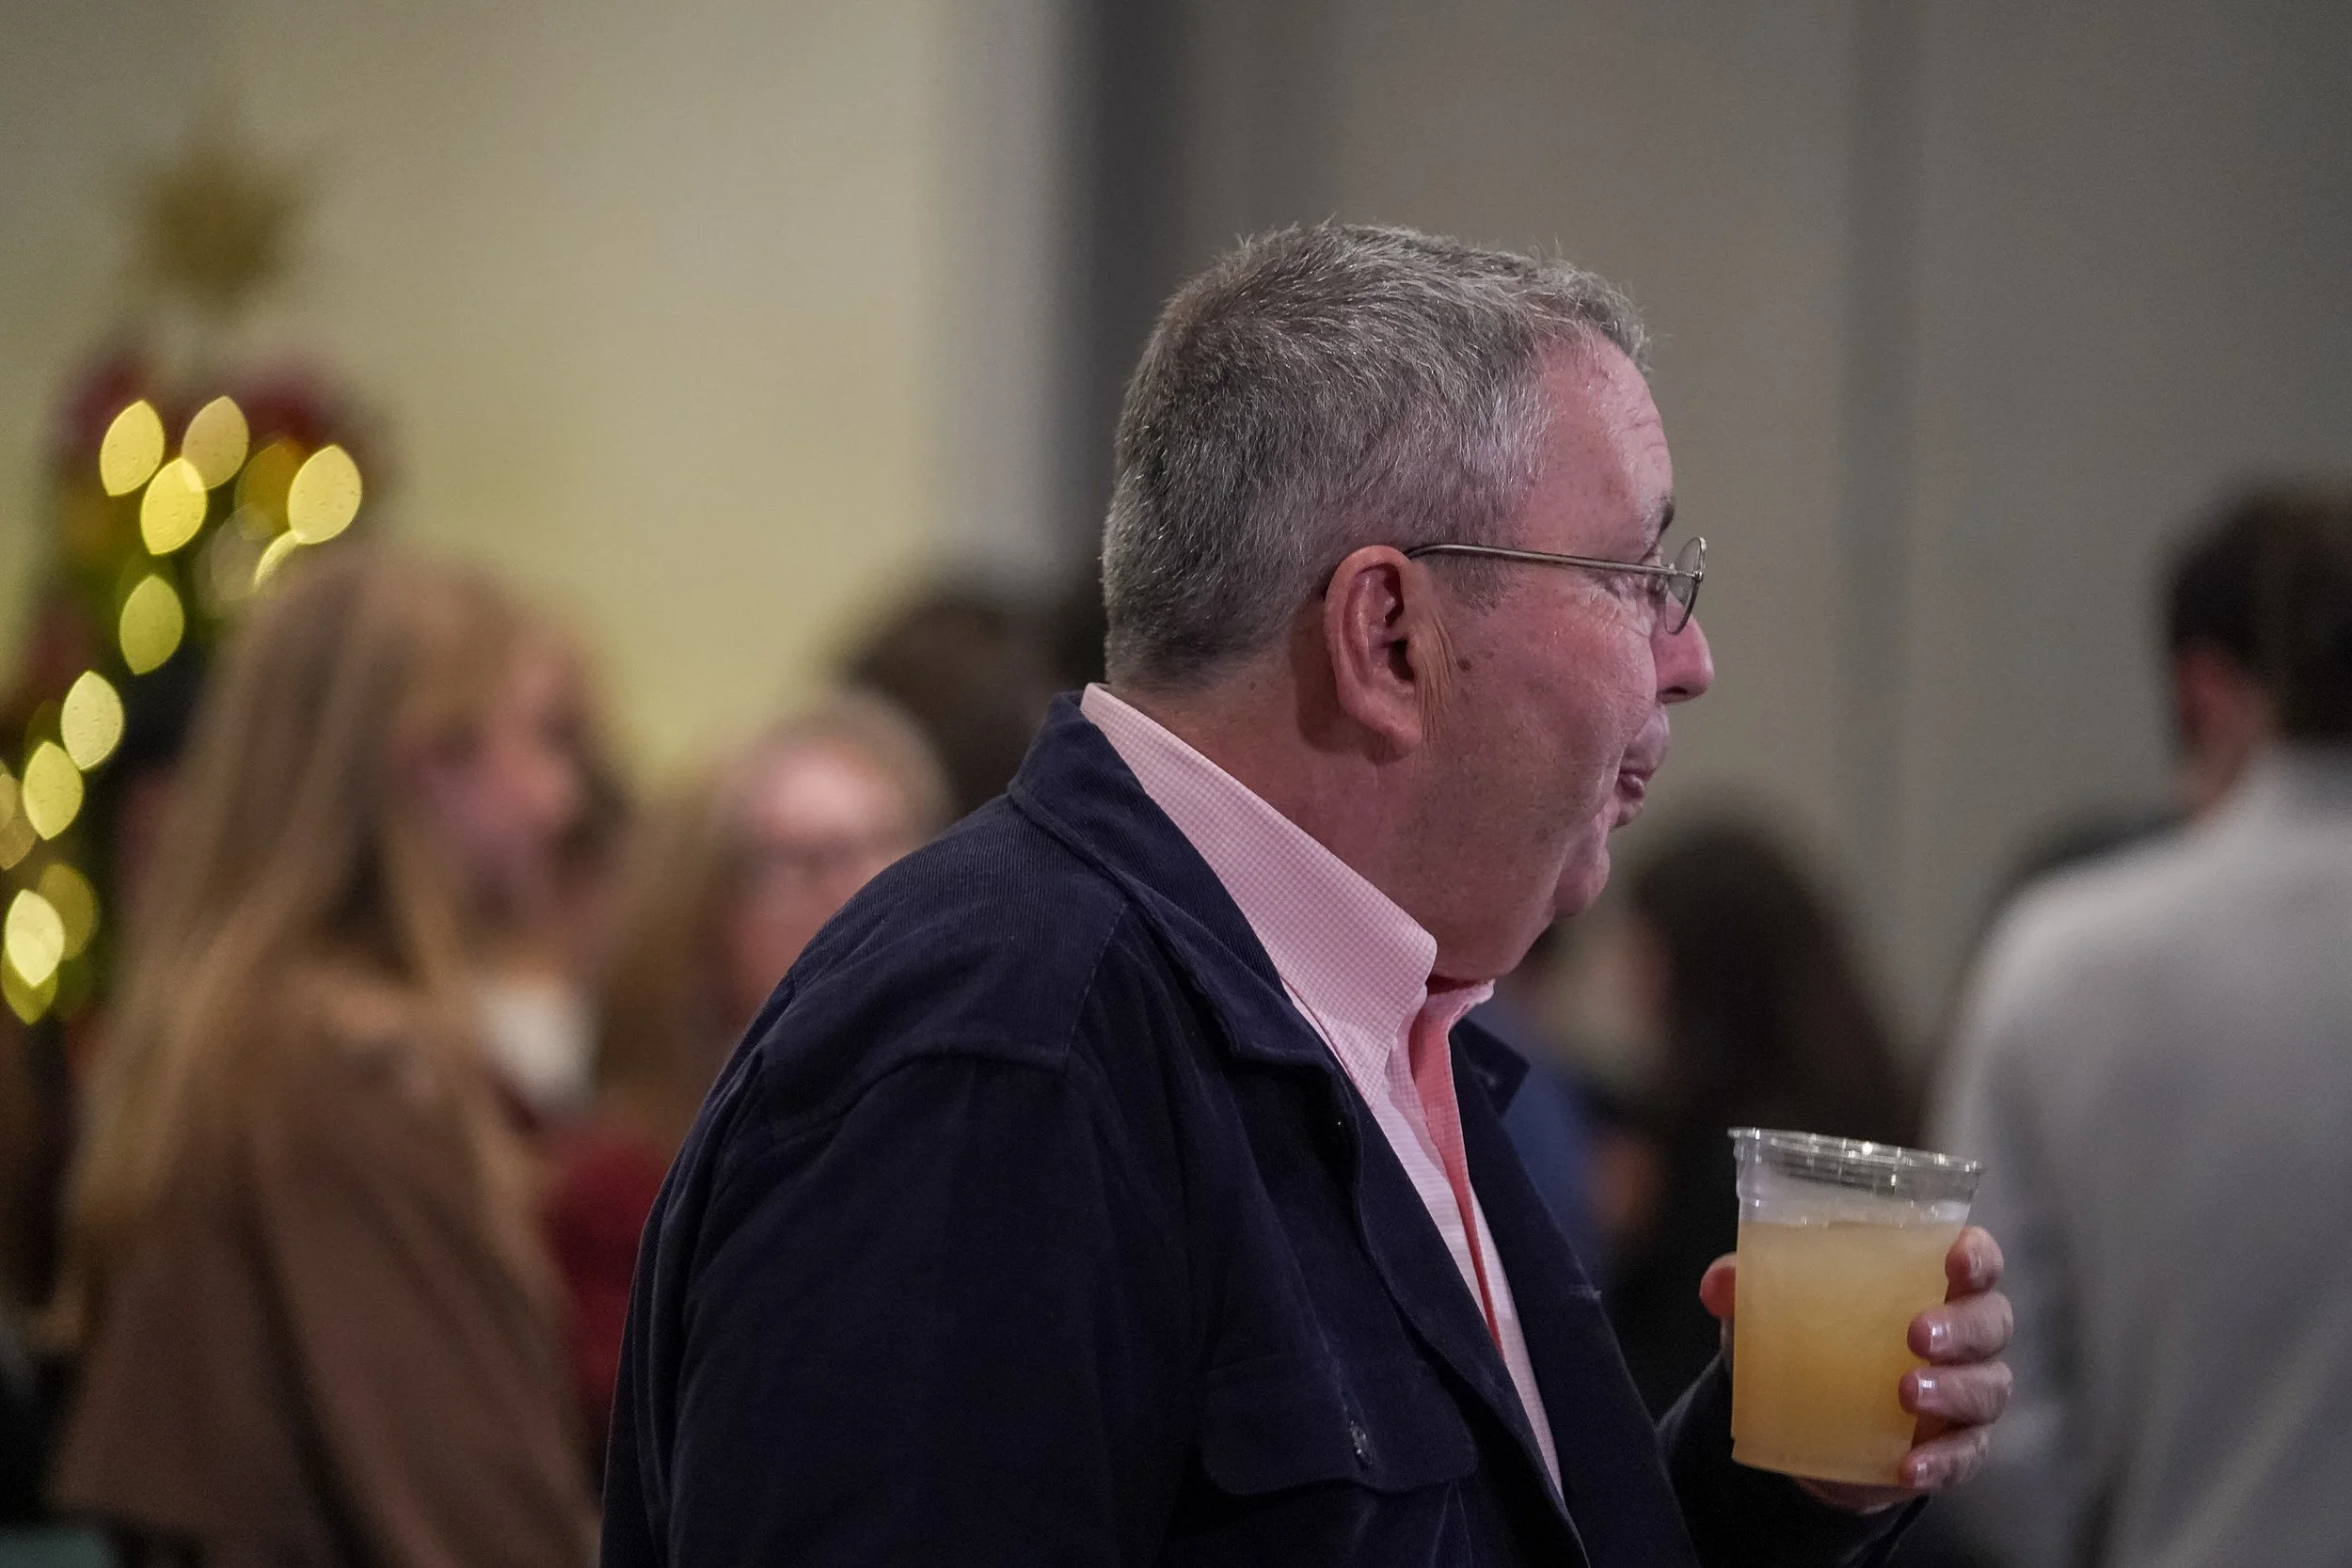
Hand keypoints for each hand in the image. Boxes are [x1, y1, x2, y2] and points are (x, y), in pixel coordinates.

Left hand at [1698, 1226, 2012, 1512]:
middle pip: (1991, 1323)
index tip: (1957, 1260)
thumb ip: (1748, 1286)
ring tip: (1908, 1394)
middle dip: (1962, 1327)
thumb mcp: (1773, 1307)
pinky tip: (1909, 1466)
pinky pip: (1964, 1456)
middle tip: (1917, 1334)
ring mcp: (1966, 1393)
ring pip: (1988, 1387)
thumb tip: (1718, 1284)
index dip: (1977, 1256)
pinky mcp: (1954, 1447)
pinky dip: (1941, 1462)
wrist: (1806, 1421)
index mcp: (1930, 1282)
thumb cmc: (1811, 1337)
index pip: (1977, 1259)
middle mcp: (1964, 1334)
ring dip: (1955, 1389)